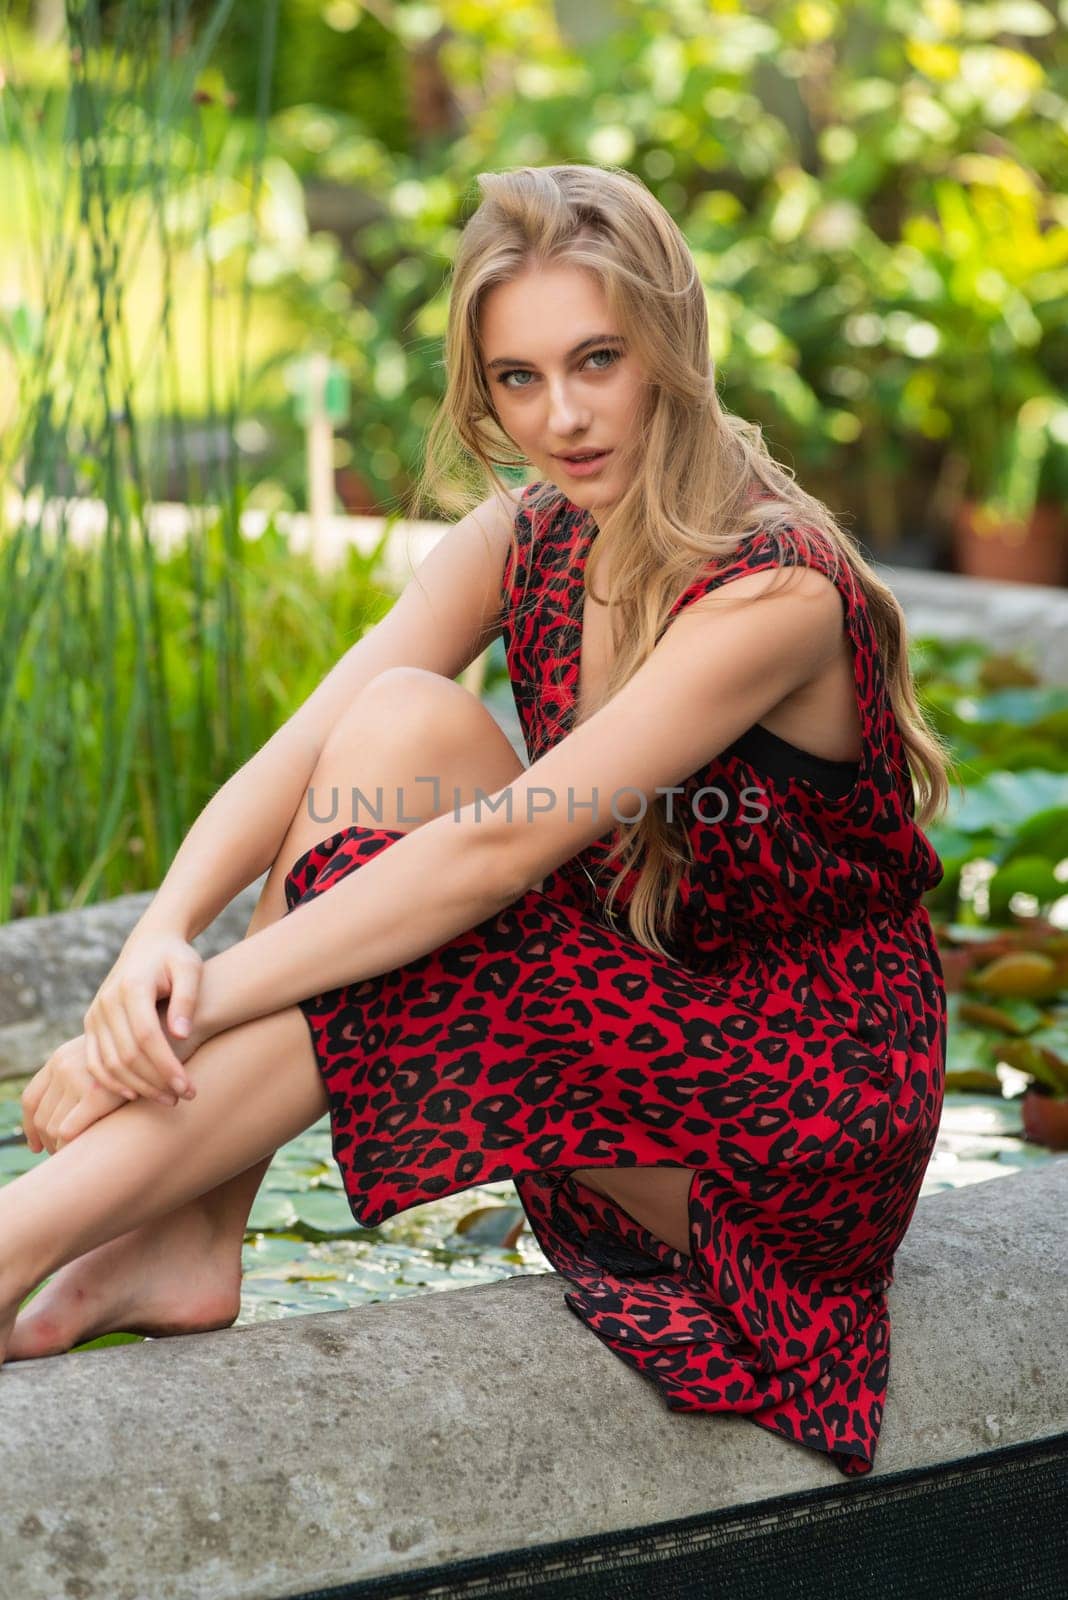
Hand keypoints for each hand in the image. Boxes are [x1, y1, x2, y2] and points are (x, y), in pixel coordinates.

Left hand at [22, 1034, 127, 1153]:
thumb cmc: (138, 1056)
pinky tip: (87, 1151)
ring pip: (51, 1128)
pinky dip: (71, 1146)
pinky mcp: (95, 1094)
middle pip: (40, 1116)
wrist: (162, 1041)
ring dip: (60, 1148)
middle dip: (48, 1142)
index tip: (36, 1146)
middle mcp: (62, 1064)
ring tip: (76, 1156)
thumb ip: (80, 1076)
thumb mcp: (100, 1059)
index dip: (30, 1127)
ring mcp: (76, 1077)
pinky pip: (67, 1131)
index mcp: (61, 1057)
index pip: (31, 1098)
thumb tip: (62, 1115)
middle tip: (61, 1157)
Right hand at [83, 931, 203, 1104]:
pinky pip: (94, 1061)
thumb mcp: (190, 969)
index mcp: (132, 987)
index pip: (147, 1036)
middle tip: (184, 1097)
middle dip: (156, 1082)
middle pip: (127, 1055)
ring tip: (168, 1099)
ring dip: (138, 1087)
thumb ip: (187, 999)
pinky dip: (111, 1082)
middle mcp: (107, 1002)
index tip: (189, 1087)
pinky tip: (136, 1095)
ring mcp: (95, 1014)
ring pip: (109, 1063)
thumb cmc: (176, 958)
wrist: (150, 943)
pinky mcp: (91, 1024)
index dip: (167, 1066)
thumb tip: (181, 1034)